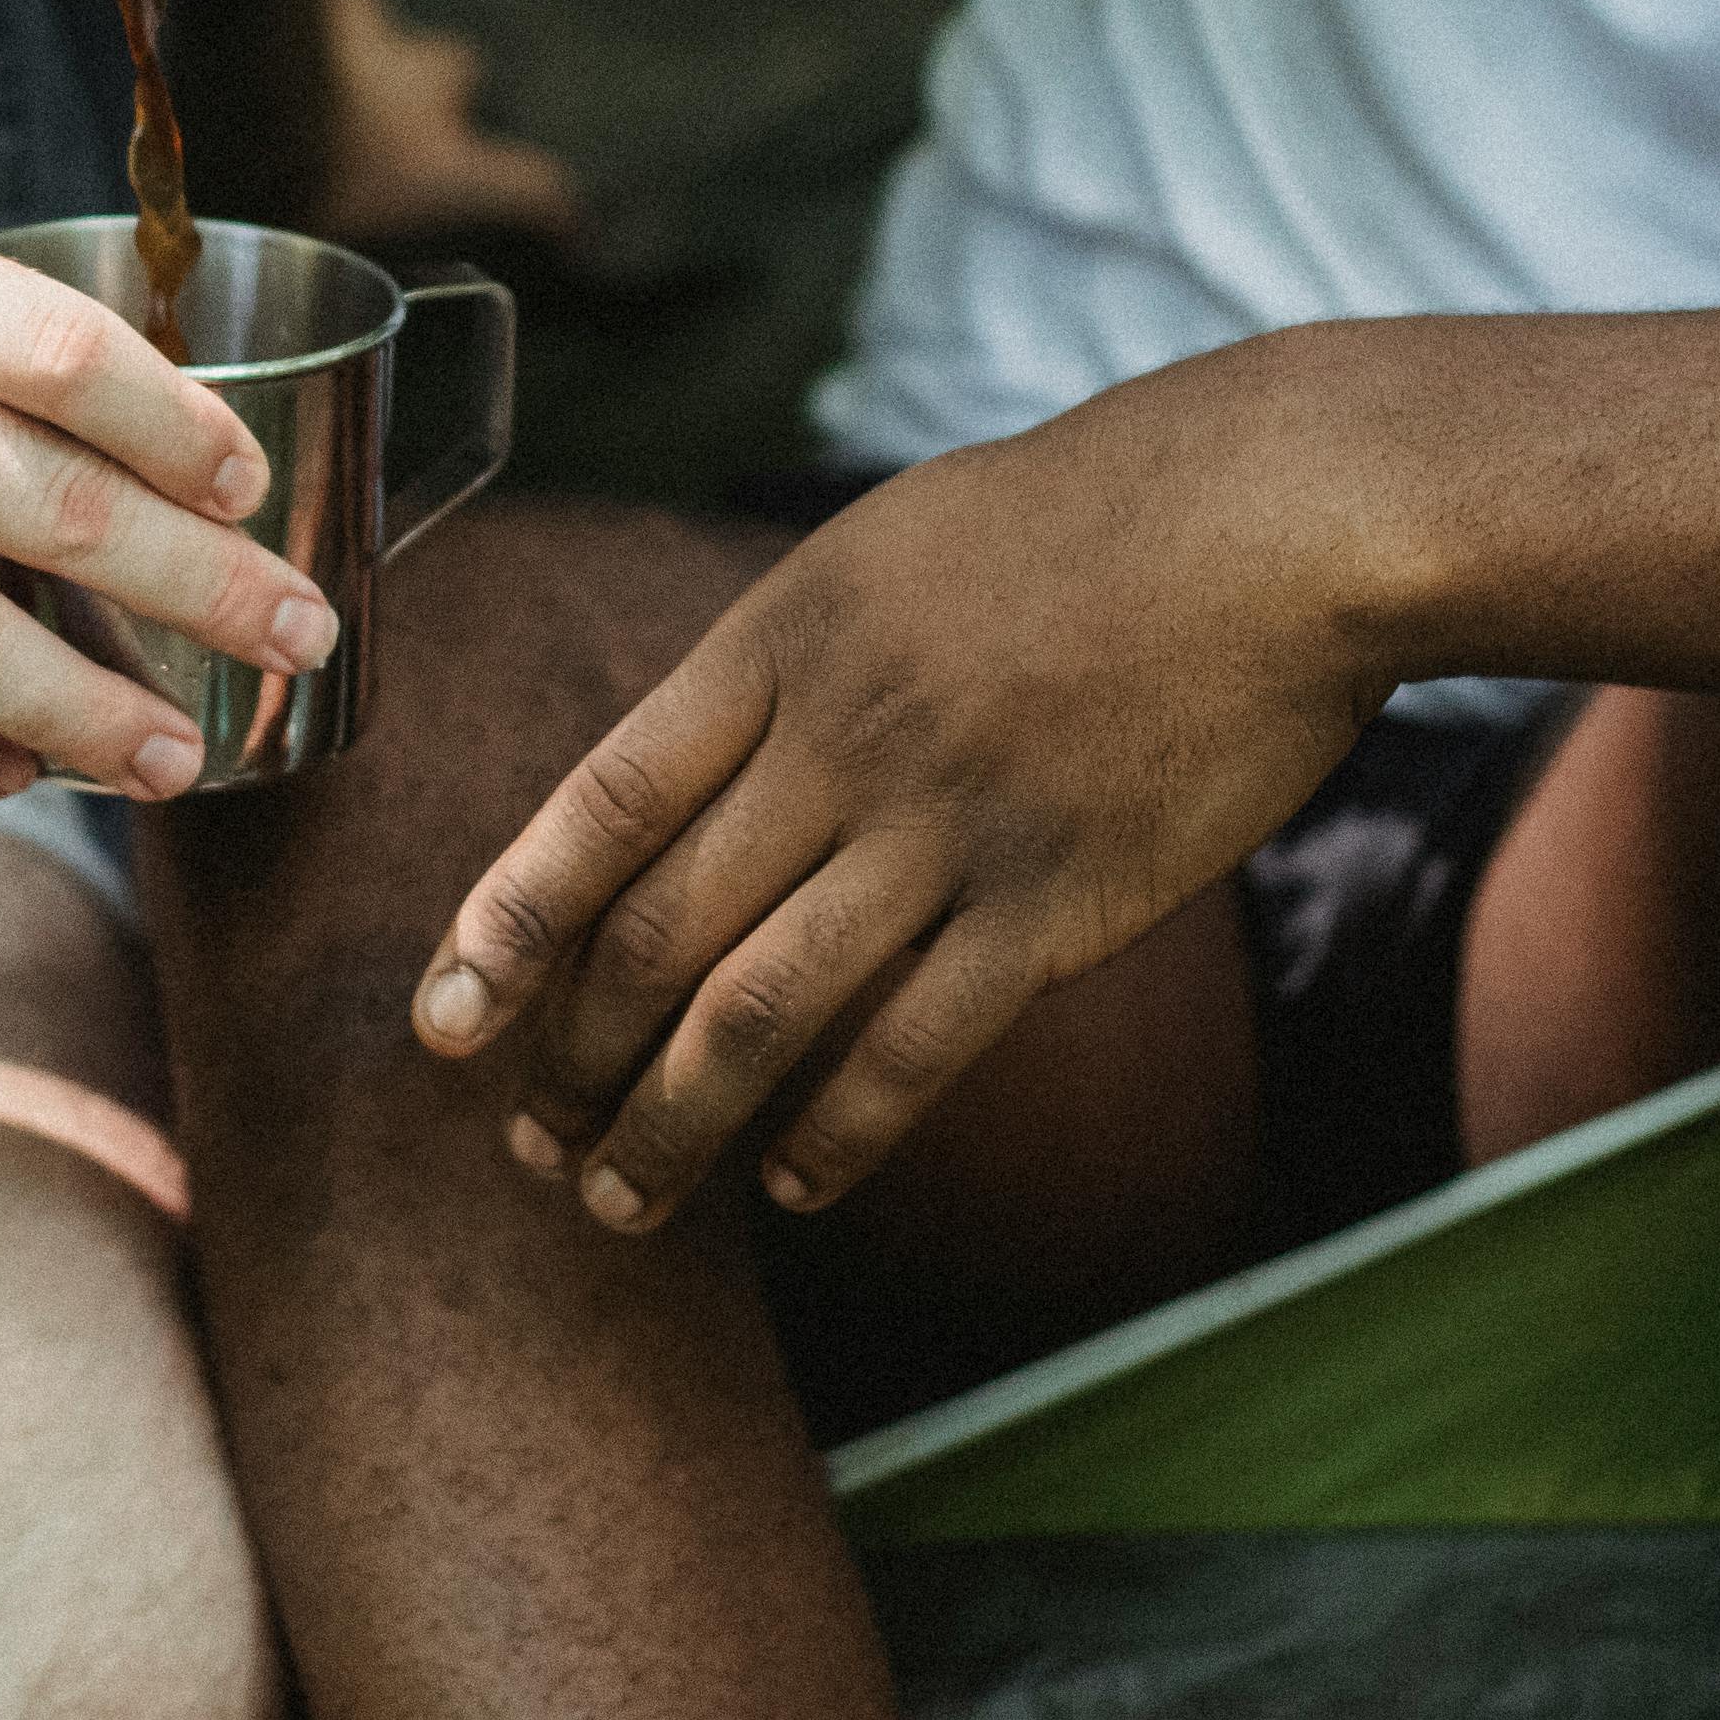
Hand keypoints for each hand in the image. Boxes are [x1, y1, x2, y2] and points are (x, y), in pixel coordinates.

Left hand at [421, 352, 1393, 1225]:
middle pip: (659, 931)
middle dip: (572, 1056)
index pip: (602, 807)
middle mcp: (841, 742)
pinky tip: (793, 1183)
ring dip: (670, 1126)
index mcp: (779, 643)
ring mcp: (947, 829)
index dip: (508, 922)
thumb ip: (783, 664)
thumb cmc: (1085, 519)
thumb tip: (690, 776)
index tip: (443, 1020)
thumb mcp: (885, 548)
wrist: (1277, 519)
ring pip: (761, 1013)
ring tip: (619, 1200)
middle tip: (527, 1140)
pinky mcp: (1055, 903)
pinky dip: (837, 1133)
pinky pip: (914, 1048)